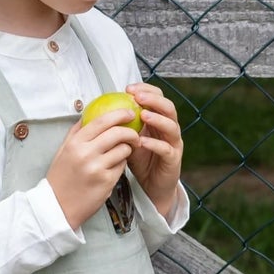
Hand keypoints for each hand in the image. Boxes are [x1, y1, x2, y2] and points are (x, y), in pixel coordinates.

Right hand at [46, 111, 135, 229]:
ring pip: (123, 149)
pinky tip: (115, 166)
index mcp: (75, 143)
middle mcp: (85, 153)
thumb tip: (90, 114)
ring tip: (123, 153)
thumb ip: (77, 132)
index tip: (129, 113)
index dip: (119, 114)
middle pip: (117, 133)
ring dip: (127, 149)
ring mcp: (97, 168)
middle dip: (131, 132)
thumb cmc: (62, 177)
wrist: (58, 206)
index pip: (101, 121)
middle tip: (135, 134)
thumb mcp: (64, 151)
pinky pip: (122, 166)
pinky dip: (122, 164)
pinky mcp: (107, 182)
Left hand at [125, 82, 183, 217]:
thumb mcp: (127, 138)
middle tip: (138, 97)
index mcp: (158, 121)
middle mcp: (168, 130)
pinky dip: (155, 144)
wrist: (151, 185)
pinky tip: (143, 142)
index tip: (128, 88)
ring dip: (157, 119)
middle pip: (168, 108)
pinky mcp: (173, 159)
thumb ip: (121, 124)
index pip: (157, 98)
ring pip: (171, 126)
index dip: (146, 90)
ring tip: (144, 115)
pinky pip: (166, 149)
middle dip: (154, 100)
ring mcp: (173, 144)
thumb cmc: (139, 161)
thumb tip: (100, 108)